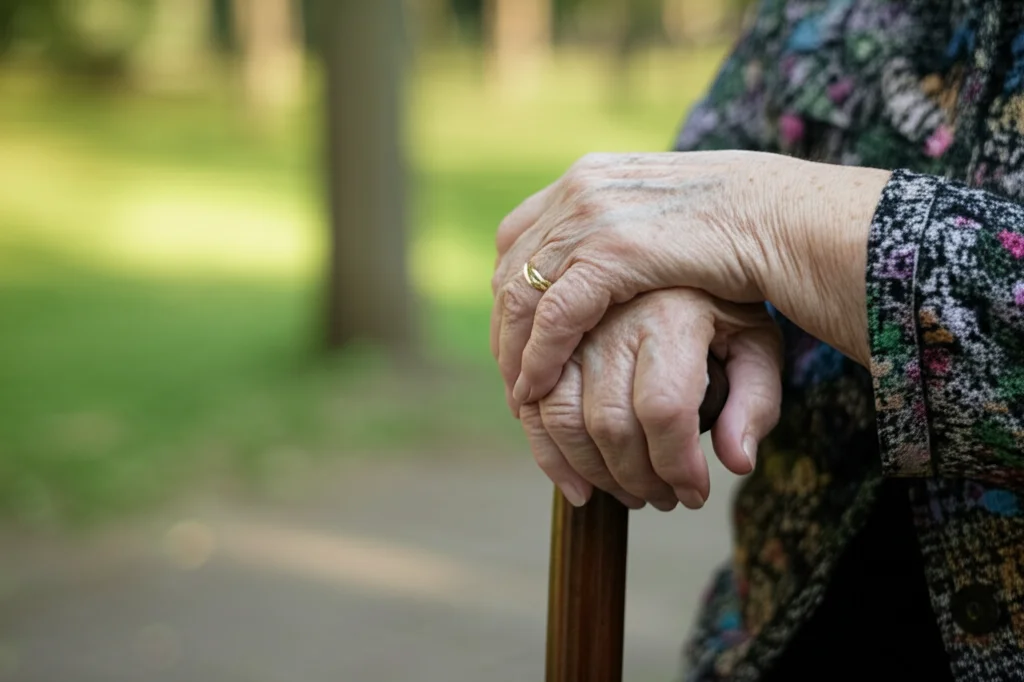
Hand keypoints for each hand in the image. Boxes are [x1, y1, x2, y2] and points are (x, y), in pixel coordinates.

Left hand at [491, 151, 889, 409]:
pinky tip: (536, 390)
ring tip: (520, 397)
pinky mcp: (612, 250)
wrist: (785, 216)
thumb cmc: (741, 226)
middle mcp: (579, 190)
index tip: (514, 339)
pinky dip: (539, 357)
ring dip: (514, 352)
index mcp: (588, 178)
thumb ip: (622, 238)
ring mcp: (592, 215)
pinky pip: (554, 315)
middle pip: (511, 269)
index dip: (509, 294)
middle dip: (506, 330)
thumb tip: (594, 275)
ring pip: (522, 295)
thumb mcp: (664, 224)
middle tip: (513, 378)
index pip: (518, 239)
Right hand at [520, 288, 781, 509]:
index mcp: (672, 315)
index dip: (677, 466)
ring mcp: (568, 320)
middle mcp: (614, 314)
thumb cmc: (721, 304)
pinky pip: (524, 394)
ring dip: (586, 470)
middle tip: (659, 499)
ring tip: (619, 492)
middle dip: (633, 478)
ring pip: (555, 412)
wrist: (676, 239)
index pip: (665, 411)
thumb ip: (757, 402)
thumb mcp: (757, 344)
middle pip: (607, 421)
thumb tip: (736, 462)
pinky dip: (541, 445)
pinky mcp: (540, 323)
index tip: (694, 494)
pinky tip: (572, 477)